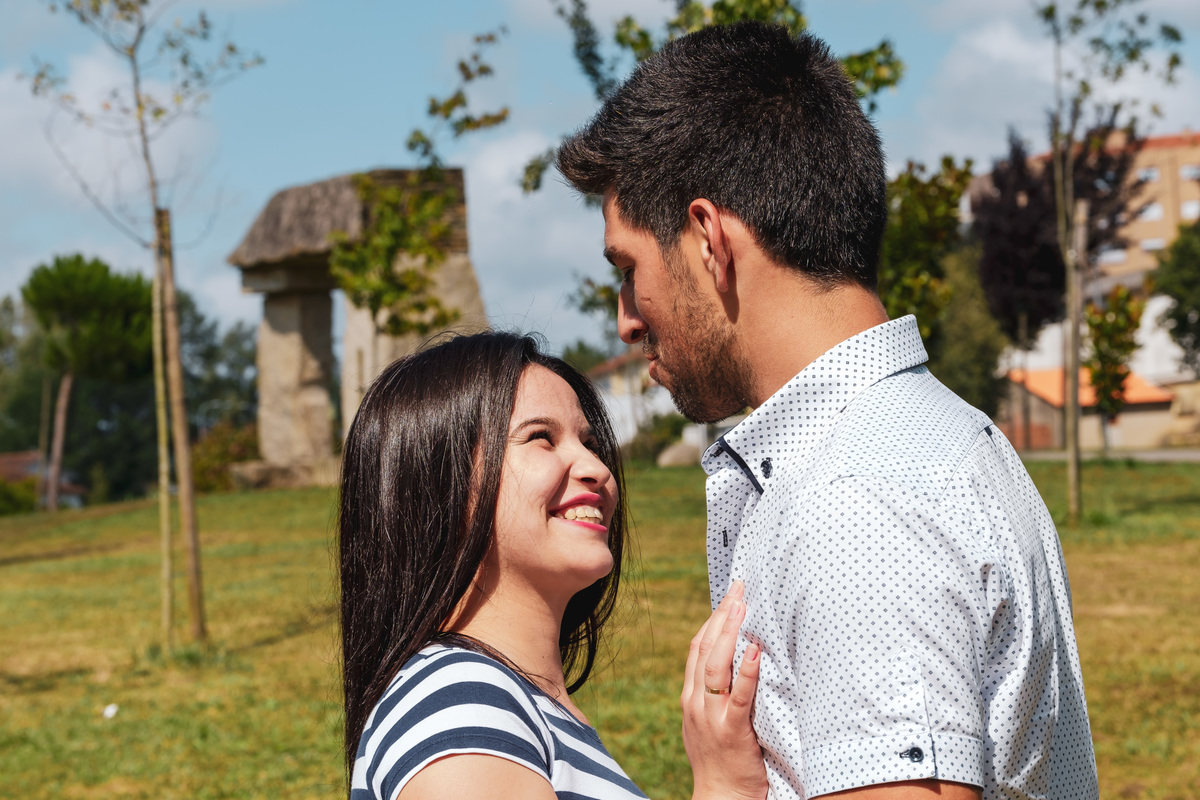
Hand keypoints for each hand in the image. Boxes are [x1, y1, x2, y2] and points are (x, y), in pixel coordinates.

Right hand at [682, 582, 767, 799]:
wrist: (720, 798)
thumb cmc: (722, 760)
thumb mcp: (710, 721)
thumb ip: (716, 694)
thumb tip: (739, 661)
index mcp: (690, 697)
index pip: (697, 647)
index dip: (712, 618)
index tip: (729, 595)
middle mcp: (696, 702)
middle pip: (705, 648)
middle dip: (722, 615)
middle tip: (739, 588)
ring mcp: (711, 716)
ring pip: (715, 666)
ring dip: (730, 633)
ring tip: (744, 607)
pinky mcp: (731, 731)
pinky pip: (738, 696)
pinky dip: (747, 671)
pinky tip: (756, 651)